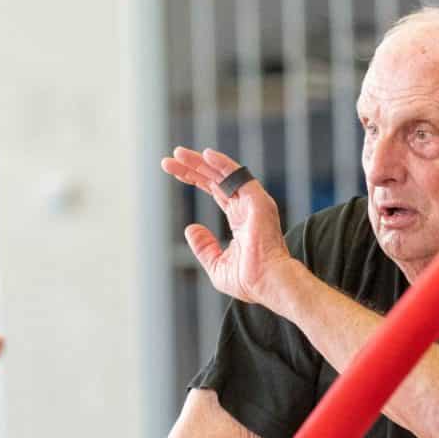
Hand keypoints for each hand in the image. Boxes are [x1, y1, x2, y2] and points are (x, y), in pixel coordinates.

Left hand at [164, 147, 299, 307]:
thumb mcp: (217, 265)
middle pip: (216, 178)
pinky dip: (223, 164)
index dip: (194, 179)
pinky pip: (239, 177)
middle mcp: (246, 206)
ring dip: (201, 162)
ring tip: (178, 154)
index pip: (215, 190)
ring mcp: (253, 202)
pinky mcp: (258, 201)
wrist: (267, 284)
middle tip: (171, 157)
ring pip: (224, 174)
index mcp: (240, 219)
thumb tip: (190, 228)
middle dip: (193, 167)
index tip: (174, 171)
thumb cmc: (249, 280)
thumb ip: (203, 246)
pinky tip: (205, 155)